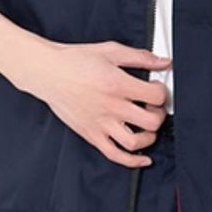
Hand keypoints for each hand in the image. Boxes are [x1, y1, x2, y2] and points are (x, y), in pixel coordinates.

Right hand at [17, 40, 171, 166]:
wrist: (47, 72)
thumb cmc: (75, 60)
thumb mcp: (111, 51)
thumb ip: (140, 57)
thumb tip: (164, 62)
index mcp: (117, 84)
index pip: (155, 96)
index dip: (162, 92)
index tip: (156, 88)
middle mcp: (111, 107)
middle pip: (151, 121)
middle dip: (159, 115)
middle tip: (154, 108)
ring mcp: (100, 123)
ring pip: (135, 142)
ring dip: (150, 137)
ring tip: (147, 127)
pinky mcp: (91, 134)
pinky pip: (115, 155)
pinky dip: (133, 161)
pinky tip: (144, 158)